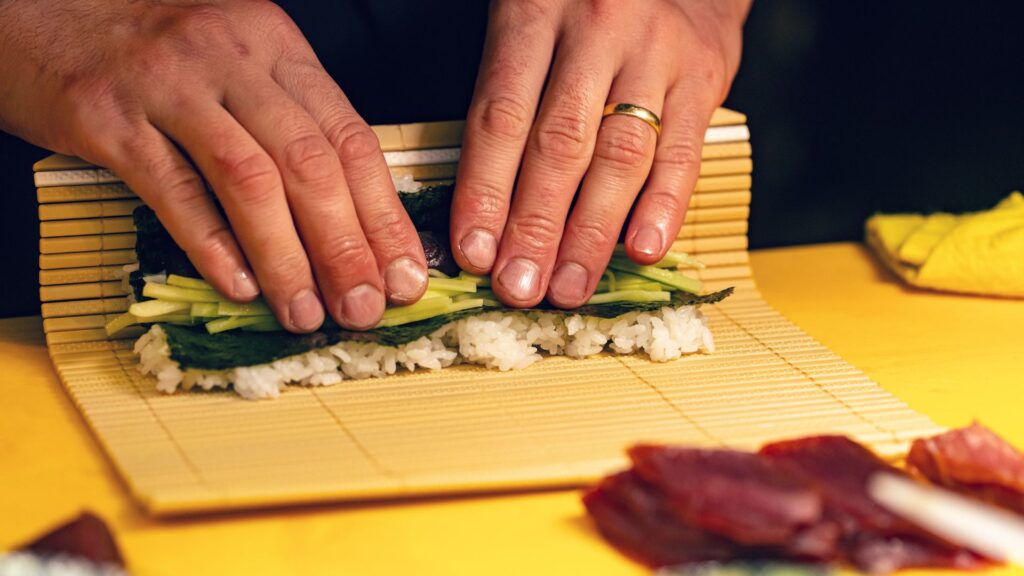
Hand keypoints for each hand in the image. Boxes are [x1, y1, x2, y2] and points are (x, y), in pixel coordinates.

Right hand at [0, 0, 427, 331]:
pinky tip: (240, 286)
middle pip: (310, 164)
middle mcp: (231, 58)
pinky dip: (212, 245)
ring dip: (286, 258)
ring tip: (305, 313)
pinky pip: (173, 190)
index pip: (352, 139)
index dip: (384, 216)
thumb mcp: (237, 63)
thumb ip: (289, 123)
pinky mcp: (108, 117)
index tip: (405, 273)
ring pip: (249, 180)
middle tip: (365, 308)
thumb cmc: (151, 46)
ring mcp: (168, 86)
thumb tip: (347, 219)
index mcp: (276, 46)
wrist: (40, 4)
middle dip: (347, 247)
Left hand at [450, 0, 749, 307]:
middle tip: (517, 288)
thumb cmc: (582, 4)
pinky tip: (644, 250)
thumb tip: (485, 207)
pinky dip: (664, 206)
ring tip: (568, 286)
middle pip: (560, 145)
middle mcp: (596, 29)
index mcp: (535, 12)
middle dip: (535, 228)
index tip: (473, 253)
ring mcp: (655, 52)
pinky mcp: (702, 74)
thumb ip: (509, 94)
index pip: (501, 116)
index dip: (484, 192)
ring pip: (620, 156)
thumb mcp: (529, 21)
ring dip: (592, 233)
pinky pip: (683, 151)